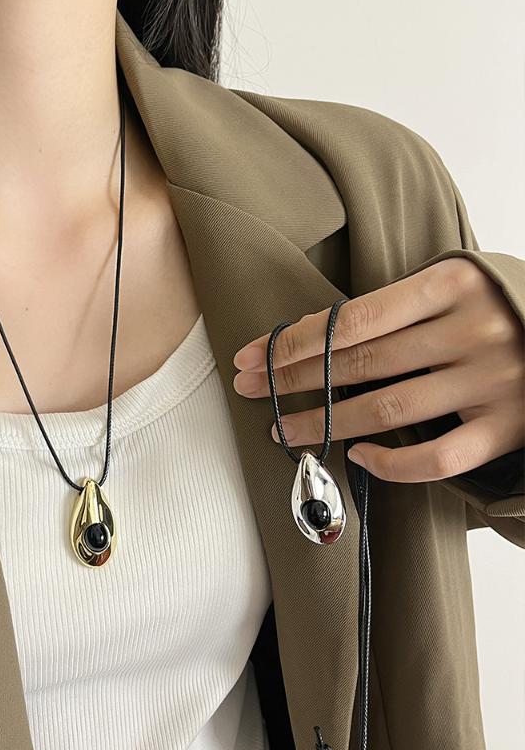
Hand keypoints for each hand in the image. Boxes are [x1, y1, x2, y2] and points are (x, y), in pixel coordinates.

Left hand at [232, 257, 524, 482]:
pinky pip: (438, 458)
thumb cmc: (498, 306)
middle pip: (360, 365)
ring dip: (324, 423)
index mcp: (451, 286)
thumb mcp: (454, 285)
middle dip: (293, 380)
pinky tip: (357, 456)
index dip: (293, 342)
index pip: (351, 319)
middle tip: (250, 390)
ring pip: (388, 412)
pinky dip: (391, 464)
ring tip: (283, 428)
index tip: (252, 357)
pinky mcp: (509, 427)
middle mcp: (472, 332)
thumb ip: (398, 305)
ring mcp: (493, 383)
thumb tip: (316, 335)